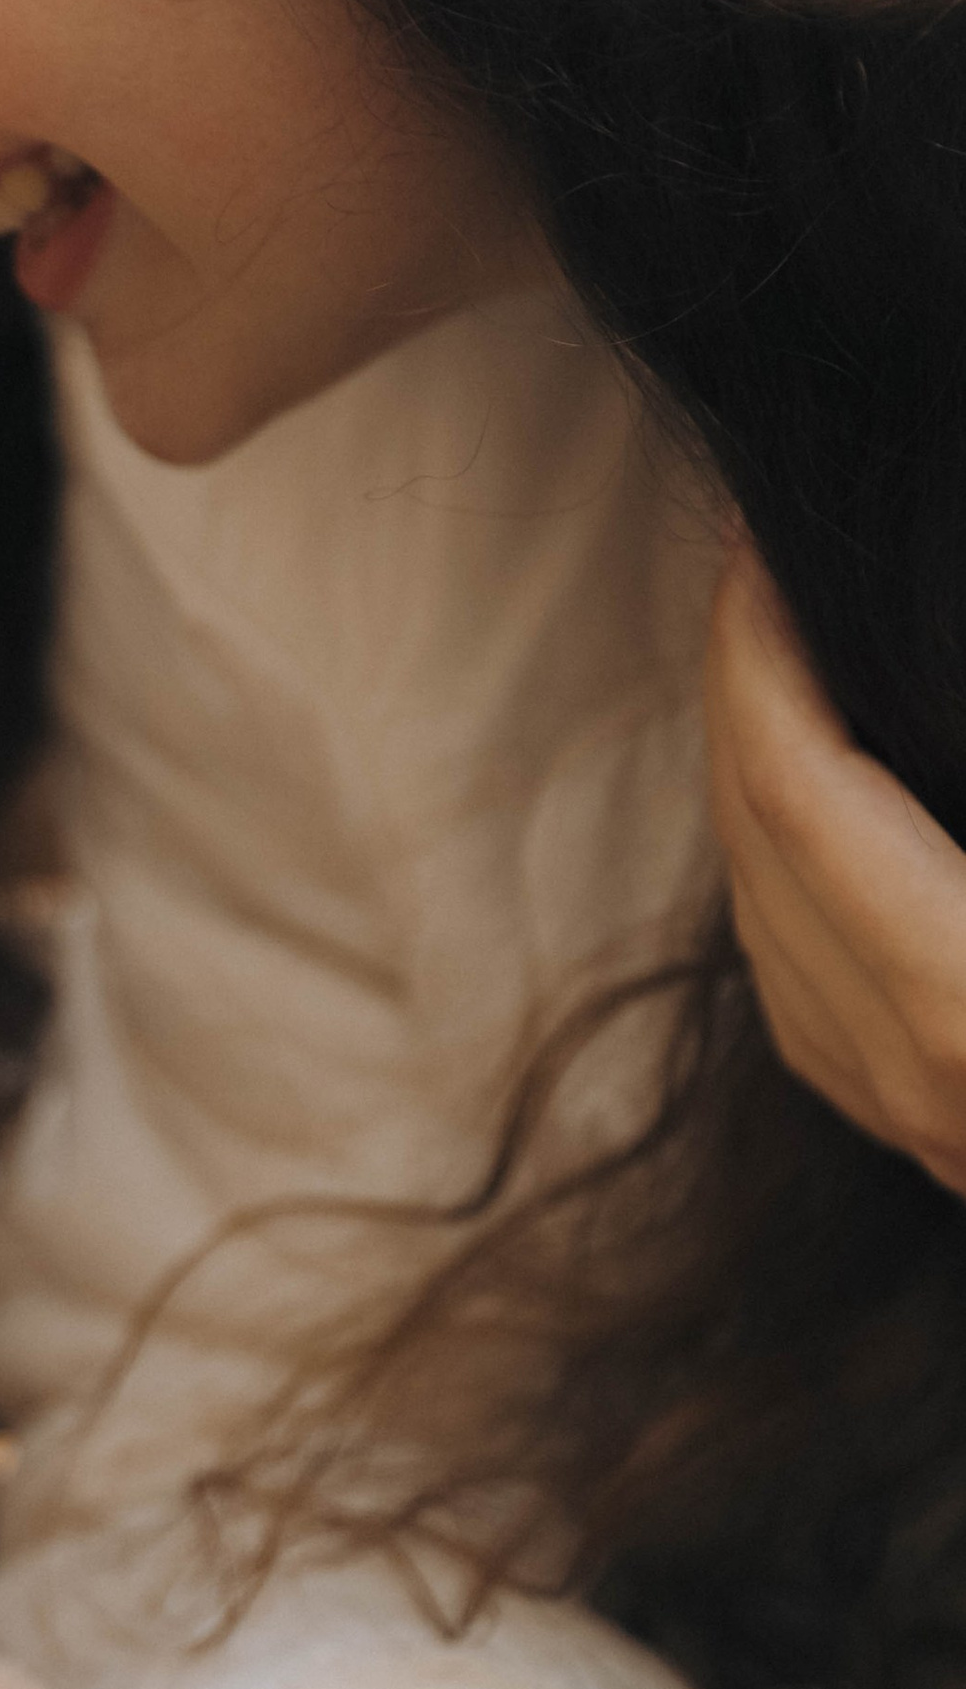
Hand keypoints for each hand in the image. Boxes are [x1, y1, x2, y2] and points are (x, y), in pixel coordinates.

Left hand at [707, 545, 965, 1189]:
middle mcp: (920, 1076)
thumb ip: (964, 832)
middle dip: (745, 689)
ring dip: (756, 779)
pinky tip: (822, 807)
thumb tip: (934, 670)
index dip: (765, 649)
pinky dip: (789, 877)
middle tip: (771, 572)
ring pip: (763, 920)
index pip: (798, 787)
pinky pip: (806, 993)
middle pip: (757, 843)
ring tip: (791, 661)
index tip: (770, 546)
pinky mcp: (938, 1142)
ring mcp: (920, 1125)